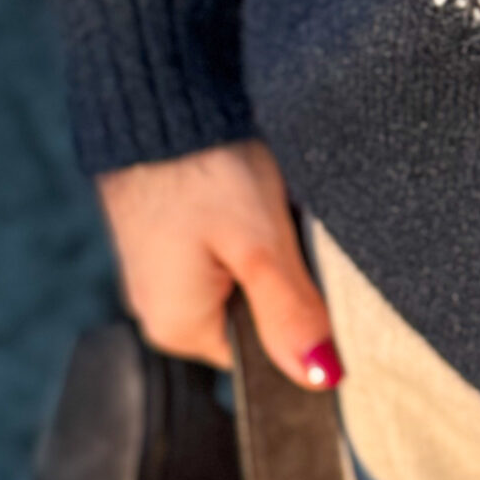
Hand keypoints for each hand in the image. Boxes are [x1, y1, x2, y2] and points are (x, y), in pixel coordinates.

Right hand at [95, 139, 340, 390]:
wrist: (156, 102)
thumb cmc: (202, 170)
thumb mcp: (260, 246)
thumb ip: (290, 314)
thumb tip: (323, 378)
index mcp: (179, 326)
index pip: (262, 355)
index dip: (302, 324)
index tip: (321, 283)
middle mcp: (163, 308)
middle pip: (253, 318)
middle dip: (285, 283)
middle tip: (292, 234)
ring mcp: (164, 271)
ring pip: (243, 281)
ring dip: (271, 253)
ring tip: (273, 211)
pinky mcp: (171, 236)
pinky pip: (224, 252)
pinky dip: (250, 231)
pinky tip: (256, 200)